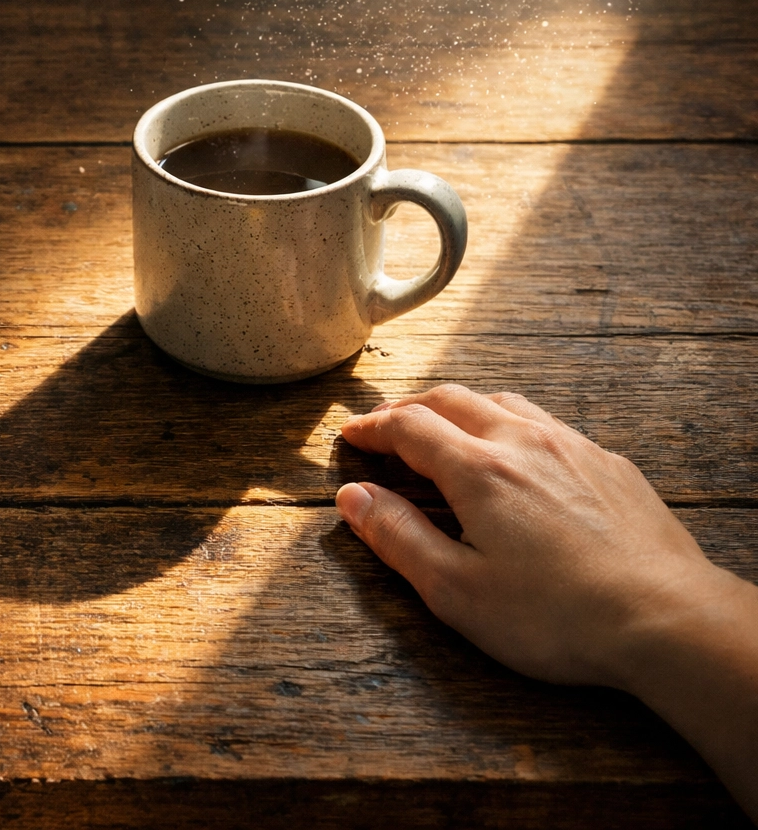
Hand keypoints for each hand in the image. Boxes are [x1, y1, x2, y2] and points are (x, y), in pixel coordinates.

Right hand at [336, 384, 725, 688]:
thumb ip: (398, 537)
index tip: (350, 435)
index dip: (371, 427)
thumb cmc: (559, 616)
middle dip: (409, 408)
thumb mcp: (455, 590)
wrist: (668, 620)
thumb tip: (354, 497)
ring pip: (504, 403)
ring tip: (444, 430)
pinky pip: (550, 425)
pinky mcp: (610, 466)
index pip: (408, 426)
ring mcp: (574, 448)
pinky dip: (512, 426)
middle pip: (452, 399)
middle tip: (385, 427)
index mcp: (478, 470)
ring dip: (462, 408)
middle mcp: (524, 443)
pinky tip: (516, 457)